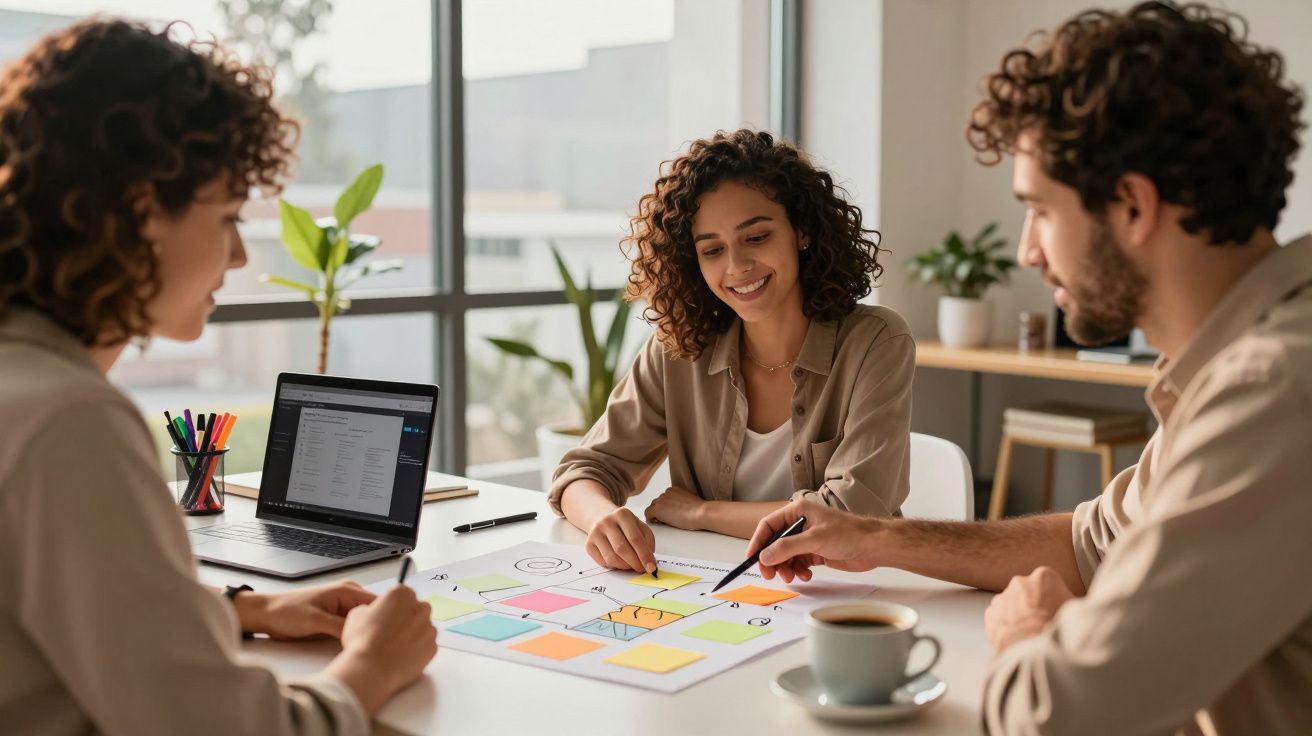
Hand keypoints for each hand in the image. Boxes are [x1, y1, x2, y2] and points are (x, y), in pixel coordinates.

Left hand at [234, 582, 375, 640]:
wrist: (265, 616)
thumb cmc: (286, 611)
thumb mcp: (315, 621)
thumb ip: (340, 627)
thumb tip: (361, 635)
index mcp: (347, 590)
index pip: (377, 603)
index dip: (385, 618)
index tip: (389, 634)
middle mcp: (348, 598)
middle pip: (372, 614)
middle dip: (376, 628)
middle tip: (379, 645)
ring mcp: (342, 610)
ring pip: (363, 623)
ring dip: (364, 634)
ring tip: (368, 646)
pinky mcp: (336, 621)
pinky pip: (352, 629)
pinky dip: (355, 637)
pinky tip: (356, 646)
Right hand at [328, 585, 437, 714]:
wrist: (371, 670)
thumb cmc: (362, 639)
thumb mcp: (357, 614)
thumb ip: (372, 608)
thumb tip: (377, 613)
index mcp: (402, 594)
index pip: (402, 594)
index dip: (393, 606)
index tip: (386, 616)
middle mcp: (420, 607)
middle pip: (417, 609)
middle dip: (407, 617)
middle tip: (391, 632)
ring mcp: (429, 628)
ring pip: (423, 627)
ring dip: (414, 633)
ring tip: (396, 647)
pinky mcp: (433, 647)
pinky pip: (426, 645)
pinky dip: (418, 649)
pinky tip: (403, 657)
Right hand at [585, 506, 656, 572]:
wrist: (602, 518)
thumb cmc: (626, 526)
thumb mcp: (640, 527)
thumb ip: (648, 542)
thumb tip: (649, 562)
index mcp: (623, 514)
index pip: (635, 538)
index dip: (644, 555)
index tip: (651, 567)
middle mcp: (607, 522)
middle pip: (622, 549)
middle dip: (635, 563)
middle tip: (642, 569)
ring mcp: (595, 533)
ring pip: (611, 558)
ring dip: (625, 566)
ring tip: (631, 565)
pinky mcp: (589, 544)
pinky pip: (603, 562)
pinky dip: (614, 566)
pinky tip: (620, 562)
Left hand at [644, 486, 706, 529]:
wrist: (701, 512)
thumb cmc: (699, 510)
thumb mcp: (689, 502)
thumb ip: (680, 502)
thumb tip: (677, 510)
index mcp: (674, 489)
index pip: (664, 498)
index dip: (665, 508)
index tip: (670, 514)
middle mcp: (666, 492)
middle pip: (657, 502)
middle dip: (660, 511)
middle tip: (667, 520)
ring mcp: (661, 500)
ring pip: (652, 508)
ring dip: (656, 515)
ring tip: (665, 522)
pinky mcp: (657, 508)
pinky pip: (647, 514)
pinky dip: (651, 519)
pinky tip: (657, 523)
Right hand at [747, 500, 881, 582]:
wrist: (873, 547)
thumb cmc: (850, 533)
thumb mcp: (814, 539)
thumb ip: (787, 548)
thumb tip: (765, 556)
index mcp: (798, 511)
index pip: (769, 525)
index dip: (758, 542)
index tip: (752, 558)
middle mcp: (801, 523)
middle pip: (775, 543)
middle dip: (772, 560)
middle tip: (770, 575)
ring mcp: (808, 539)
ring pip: (785, 556)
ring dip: (786, 568)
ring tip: (792, 576)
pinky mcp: (815, 552)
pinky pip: (798, 563)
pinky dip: (798, 571)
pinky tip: (806, 575)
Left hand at [984, 566, 1074, 652]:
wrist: (1035, 651)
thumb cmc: (1060, 631)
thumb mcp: (1077, 612)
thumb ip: (1069, 603)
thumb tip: (1074, 609)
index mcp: (1044, 577)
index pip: (1049, 584)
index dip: (1054, 599)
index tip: (1056, 611)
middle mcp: (1020, 582)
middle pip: (1028, 592)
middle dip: (1034, 604)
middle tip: (1042, 623)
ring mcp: (1002, 597)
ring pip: (1011, 604)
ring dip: (1018, 615)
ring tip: (1029, 634)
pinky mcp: (990, 614)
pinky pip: (999, 618)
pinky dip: (1005, 626)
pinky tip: (1017, 638)